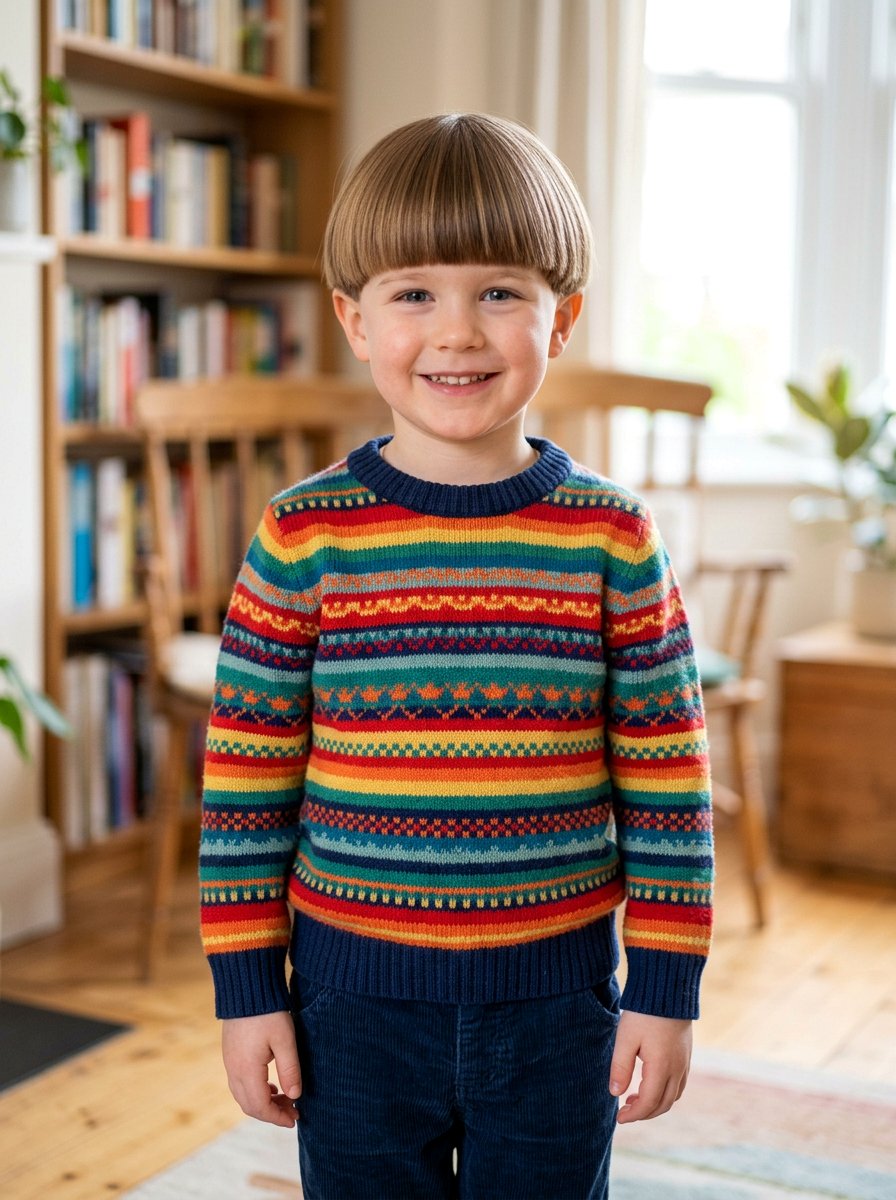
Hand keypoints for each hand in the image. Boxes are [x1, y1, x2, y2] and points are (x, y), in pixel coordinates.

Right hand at [221, 1011, 301, 1126]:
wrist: (246, 986)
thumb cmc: (268, 1012)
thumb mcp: (285, 1040)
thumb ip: (290, 1070)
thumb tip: (295, 1096)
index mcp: (246, 1070)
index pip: (260, 1106)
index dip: (277, 1117)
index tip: (294, 1120)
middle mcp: (233, 1070)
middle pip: (249, 1105)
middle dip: (271, 1113)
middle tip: (293, 1111)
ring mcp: (229, 1062)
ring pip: (243, 1095)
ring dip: (263, 1102)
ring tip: (285, 1098)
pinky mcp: (230, 1054)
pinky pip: (239, 1083)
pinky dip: (255, 1090)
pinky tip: (271, 1085)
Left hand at [609, 1011, 691, 1123]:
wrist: (668, 990)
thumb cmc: (644, 1013)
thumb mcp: (626, 1038)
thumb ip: (620, 1067)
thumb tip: (615, 1094)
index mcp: (661, 1067)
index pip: (649, 1103)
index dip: (634, 1115)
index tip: (619, 1118)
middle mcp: (677, 1069)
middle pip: (663, 1105)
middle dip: (644, 1113)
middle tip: (625, 1111)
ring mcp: (685, 1063)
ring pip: (673, 1096)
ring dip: (655, 1104)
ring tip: (634, 1099)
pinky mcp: (686, 1056)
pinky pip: (679, 1085)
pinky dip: (665, 1093)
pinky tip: (650, 1084)